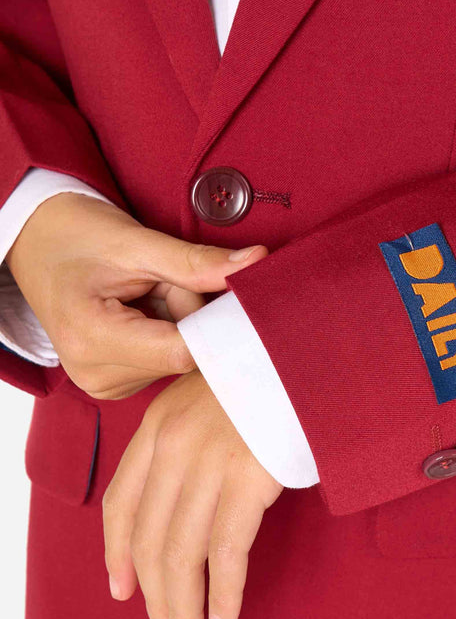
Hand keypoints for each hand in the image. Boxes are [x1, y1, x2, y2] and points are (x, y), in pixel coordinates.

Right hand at [6, 193, 266, 398]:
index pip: (183, 351)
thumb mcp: (137, 242)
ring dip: (179, 322)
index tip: (234, 291)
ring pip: (180, 359)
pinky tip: (143, 310)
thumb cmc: (77, 234)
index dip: (216, 322)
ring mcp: (104, 384)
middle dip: (189, 314)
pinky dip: (168, 332)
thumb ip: (197, 262)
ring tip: (144, 293)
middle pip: (184, 356)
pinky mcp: (115, 383)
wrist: (37, 241)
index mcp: (92, 339)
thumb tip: (256, 264)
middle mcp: (96, 374)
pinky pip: (167, 361)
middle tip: (160, 280)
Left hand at [102, 369, 283, 618]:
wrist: (309, 349)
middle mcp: (173, 446)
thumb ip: (188, 442)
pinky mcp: (248, 477)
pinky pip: (226, 552)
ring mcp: (209, 462)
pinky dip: (223, 593)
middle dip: (155, 599)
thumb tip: (187, 502)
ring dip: (183, 608)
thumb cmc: (268, 379)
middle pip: (149, 540)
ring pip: (181, 554)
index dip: (117, 554)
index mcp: (158, 427)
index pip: (122, 503)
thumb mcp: (209, 400)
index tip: (122, 591)